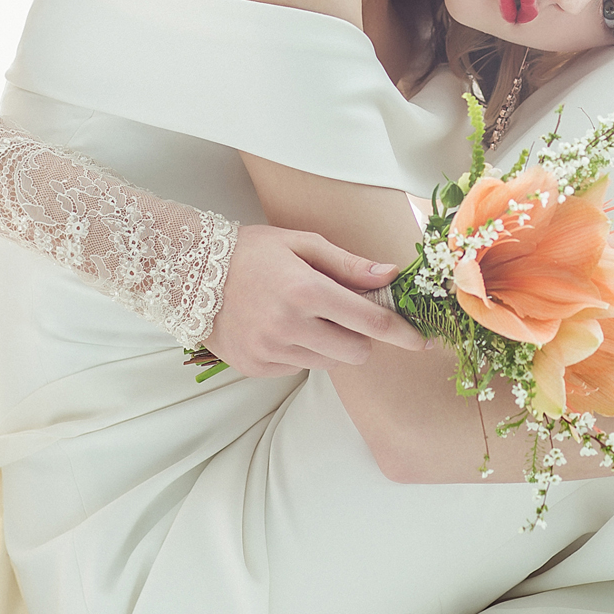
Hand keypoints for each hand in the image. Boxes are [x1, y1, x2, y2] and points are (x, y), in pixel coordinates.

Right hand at [204, 224, 427, 377]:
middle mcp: (289, 326)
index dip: (402, 332)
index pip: (370, 321)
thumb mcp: (302, 244)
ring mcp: (270, 351)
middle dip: (361, 337)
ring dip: (332, 345)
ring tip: (308, 317)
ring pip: (329, 364)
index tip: (422, 340)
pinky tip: (283, 328)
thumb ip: (349, 264)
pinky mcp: (256, 368)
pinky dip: (302, 352)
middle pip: (356, 352)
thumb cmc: (253, 251)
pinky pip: (298, 369)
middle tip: (344, 313)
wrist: (191, 273)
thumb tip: (391, 276)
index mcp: (306, 290)